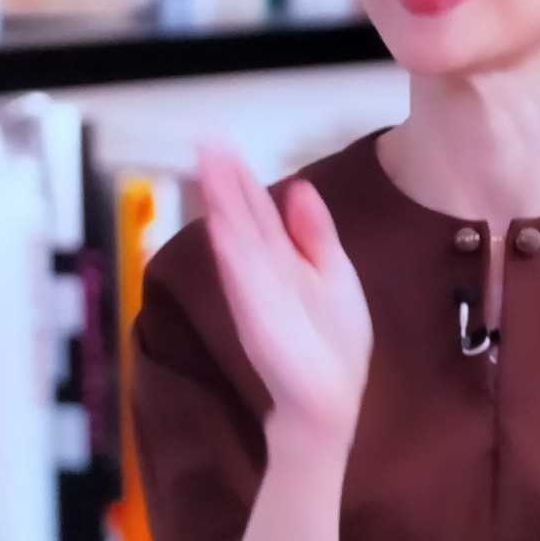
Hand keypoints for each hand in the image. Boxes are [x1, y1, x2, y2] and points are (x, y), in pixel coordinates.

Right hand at [196, 144, 373, 456]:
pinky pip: (245, 280)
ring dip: (222, 204)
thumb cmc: (331, 343)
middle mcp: (264, 271)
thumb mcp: (333, 274)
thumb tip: (297, 186)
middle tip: (206, 142)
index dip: (240, 178)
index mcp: (282, 258)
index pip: (257, 211)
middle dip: (225, 181)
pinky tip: (221, 226)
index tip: (221, 144)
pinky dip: (233, 253)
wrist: (329, 399)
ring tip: (208, 167)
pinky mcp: (260, 319)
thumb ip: (314, 233)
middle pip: (241, 218)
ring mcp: (260, 294)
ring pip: (238, 240)